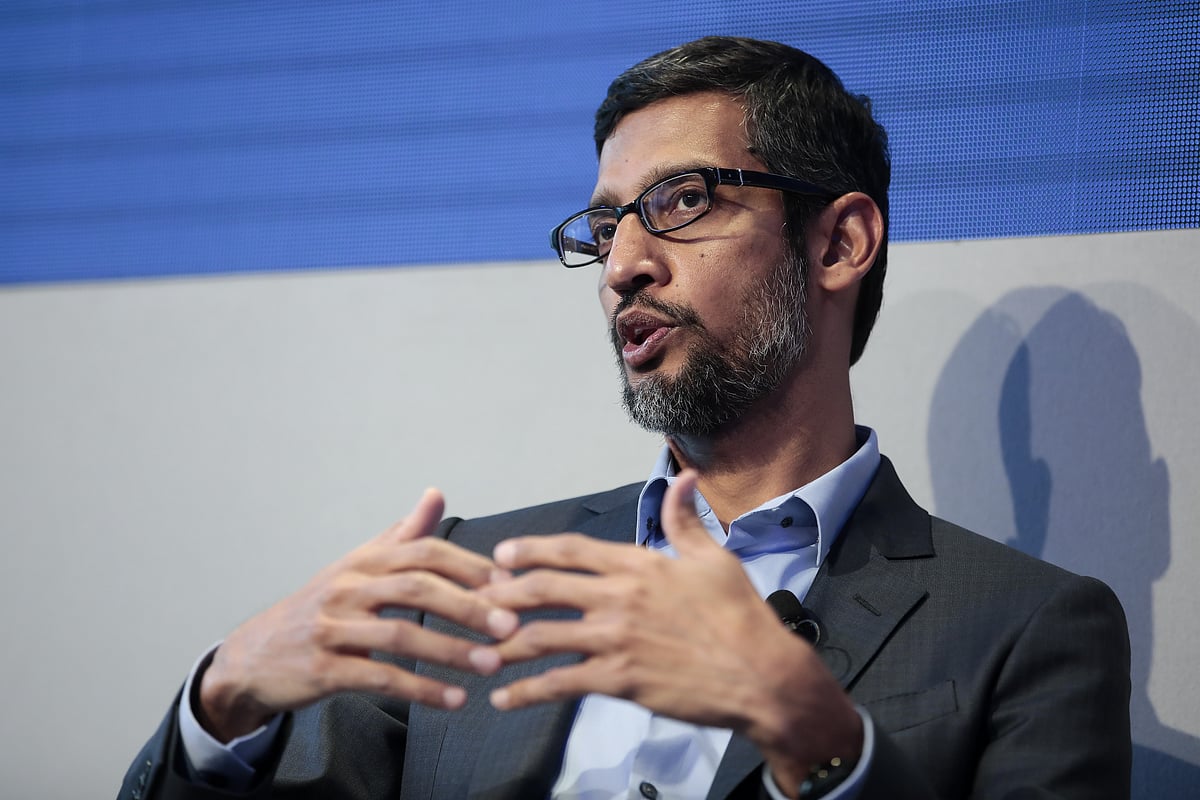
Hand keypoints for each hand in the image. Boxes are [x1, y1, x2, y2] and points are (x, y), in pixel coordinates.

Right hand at [197, 488, 518, 741]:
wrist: (254, 657)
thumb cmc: (320, 609)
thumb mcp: (357, 566)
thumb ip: (401, 535)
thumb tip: (436, 493)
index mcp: (363, 561)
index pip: (424, 551)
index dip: (468, 565)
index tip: (508, 582)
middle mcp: (347, 587)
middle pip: (417, 588)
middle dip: (469, 606)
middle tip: (510, 625)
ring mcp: (333, 628)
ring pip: (401, 634)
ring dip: (452, 652)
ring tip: (492, 666)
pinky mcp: (324, 669)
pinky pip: (380, 678)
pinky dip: (421, 689)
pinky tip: (455, 700)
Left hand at [477, 471, 861, 793]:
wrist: (762, 674)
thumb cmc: (741, 615)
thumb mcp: (714, 558)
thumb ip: (685, 520)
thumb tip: (682, 478)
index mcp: (638, 565)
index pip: (571, 550)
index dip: (530, 550)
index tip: (502, 554)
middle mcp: (619, 597)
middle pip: (543, 588)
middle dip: (503, 593)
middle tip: (476, 599)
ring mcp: (615, 639)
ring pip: (541, 636)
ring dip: (504, 644)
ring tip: (478, 652)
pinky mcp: (618, 679)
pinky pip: (559, 683)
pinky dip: (525, 692)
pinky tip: (503, 699)